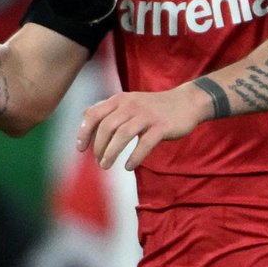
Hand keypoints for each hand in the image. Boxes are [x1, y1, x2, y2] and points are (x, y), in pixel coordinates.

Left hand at [76, 84, 209, 169]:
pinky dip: (134, 157)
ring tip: (105, 166)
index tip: (80, 148)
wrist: (187, 102)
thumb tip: (84, 116)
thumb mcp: (128, 102)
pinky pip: (144, 144)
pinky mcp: (162, 127)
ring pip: (122, 134)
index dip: (84, 132)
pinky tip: (128, 166)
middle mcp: (131, 105)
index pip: (94, 114)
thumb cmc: (153, 107)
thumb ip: (108, 109)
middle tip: (98, 162)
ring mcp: (147, 115)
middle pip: (106, 127)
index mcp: (120, 100)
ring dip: (111, 153)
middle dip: (98, 147)